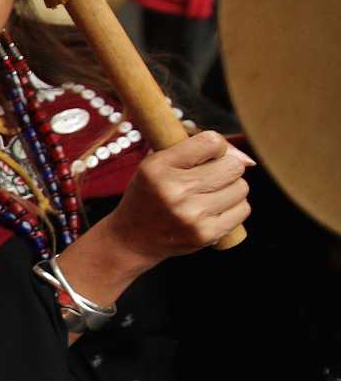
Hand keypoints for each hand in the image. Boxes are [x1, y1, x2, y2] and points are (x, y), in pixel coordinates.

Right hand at [102, 130, 252, 266]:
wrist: (132, 238)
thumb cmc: (151, 194)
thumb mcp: (158, 163)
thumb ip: (198, 150)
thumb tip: (248, 160)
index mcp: (158, 167)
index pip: (212, 142)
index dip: (216, 149)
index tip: (205, 158)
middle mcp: (174, 191)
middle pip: (233, 166)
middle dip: (226, 169)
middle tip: (208, 179)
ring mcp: (191, 215)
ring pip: (241, 188)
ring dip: (230, 190)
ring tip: (208, 197)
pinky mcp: (205, 234)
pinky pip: (242, 210)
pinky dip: (233, 208)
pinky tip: (213, 212)